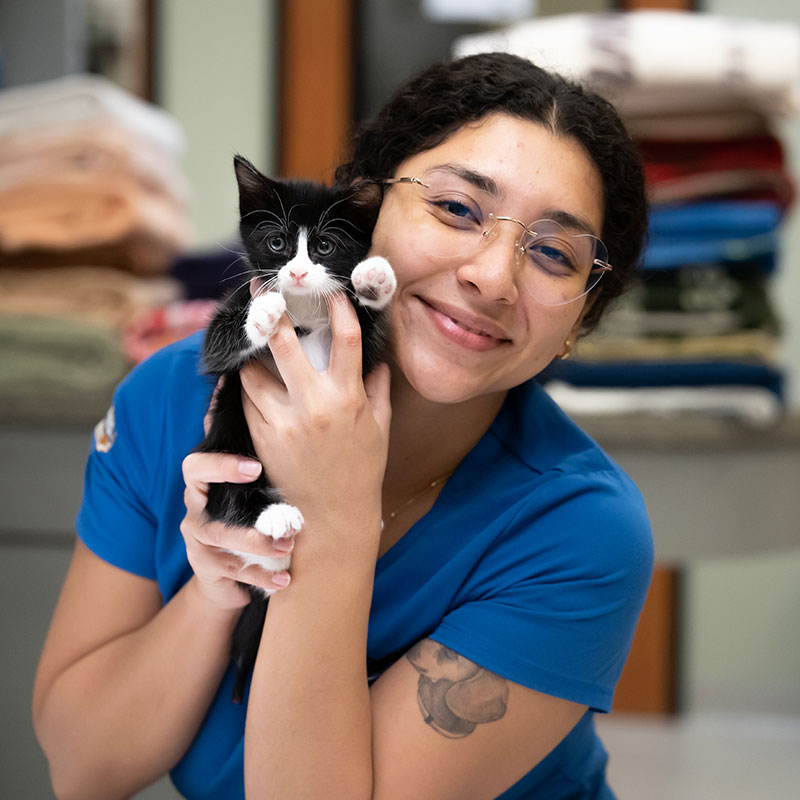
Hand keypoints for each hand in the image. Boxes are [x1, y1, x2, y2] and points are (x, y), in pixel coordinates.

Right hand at [179, 382, 295, 610]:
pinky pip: (231, 575)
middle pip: (202, 510)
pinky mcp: (206, 570)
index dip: (222, 465)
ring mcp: (197, 541)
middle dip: (243, 521)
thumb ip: (246, 434)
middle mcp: (194, 508)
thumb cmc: (246, 501)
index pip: (197, 465)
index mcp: (203, 480)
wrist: (231, 558)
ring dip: (258, 548)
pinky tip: (286, 580)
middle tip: (284, 523)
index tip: (255, 468)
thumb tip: (243, 382)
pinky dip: (261, 578)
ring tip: (290, 548)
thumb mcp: (247, 469)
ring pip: (220, 544)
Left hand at [240, 293, 391, 555]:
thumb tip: (377, 360)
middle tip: (262, 292)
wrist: (331, 517)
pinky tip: (246, 375)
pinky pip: (247, 401)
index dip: (338, 309)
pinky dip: (246, 386)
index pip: (345, 340)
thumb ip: (378, 389)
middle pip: (283, 345)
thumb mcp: (379, 427)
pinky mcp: (261, 437)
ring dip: (252, 354)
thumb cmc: (361, 470)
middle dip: (270, 313)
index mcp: (347, 398)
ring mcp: (282, 421)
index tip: (331, 292)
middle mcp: (312, 405)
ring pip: (253, 372)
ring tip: (251, 337)